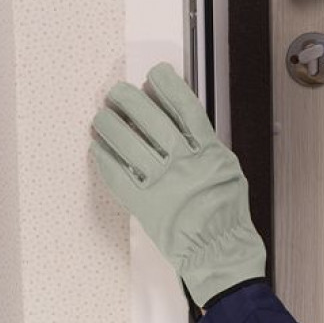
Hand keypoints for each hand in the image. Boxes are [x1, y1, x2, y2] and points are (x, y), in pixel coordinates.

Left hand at [90, 63, 265, 306]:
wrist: (218, 249)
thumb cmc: (225, 210)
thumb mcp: (226, 168)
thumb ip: (204, 144)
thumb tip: (180, 117)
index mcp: (209, 153)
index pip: (186, 108)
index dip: (168, 86)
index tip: (154, 73)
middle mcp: (185, 165)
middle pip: (151, 119)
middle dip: (130, 100)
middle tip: (116, 92)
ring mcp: (163, 184)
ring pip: (128, 143)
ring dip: (110, 125)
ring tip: (101, 116)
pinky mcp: (145, 204)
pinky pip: (118, 174)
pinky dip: (104, 158)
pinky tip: (97, 146)